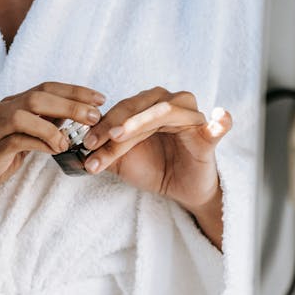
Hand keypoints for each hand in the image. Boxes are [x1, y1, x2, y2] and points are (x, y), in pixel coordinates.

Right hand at [0, 82, 105, 242]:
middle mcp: (0, 111)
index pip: (45, 89)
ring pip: (28, 110)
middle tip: (96, 115)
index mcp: (8, 108)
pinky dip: (40, 142)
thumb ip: (34, 131)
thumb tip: (63, 124)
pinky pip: (18, 138)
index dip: (73, 91)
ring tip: (75, 136)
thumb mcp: (13, 144)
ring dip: (57, 121)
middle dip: (72, 102)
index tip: (98, 98)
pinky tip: (55, 151)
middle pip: (40, 95)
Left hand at [81, 87, 231, 247]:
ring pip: (165, 112)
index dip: (102, 124)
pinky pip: (217, 128)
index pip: (122, 109)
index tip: (83, 142)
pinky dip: (220, 122)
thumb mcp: (121, 161)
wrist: (179, 189)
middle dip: (114, 124)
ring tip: (119, 136)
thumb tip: (74, 149)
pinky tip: (220, 117)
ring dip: (139, 124)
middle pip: (140, 107)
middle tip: (95, 142)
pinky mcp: (208, 137)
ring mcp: (192, 120)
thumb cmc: (153, 168)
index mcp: (149, 107)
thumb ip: (102, 150)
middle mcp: (171, 105)